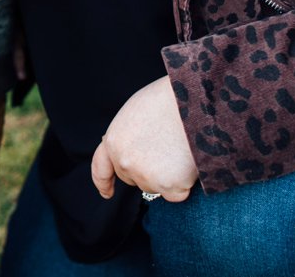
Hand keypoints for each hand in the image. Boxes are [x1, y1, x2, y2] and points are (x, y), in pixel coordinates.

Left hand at [91, 76, 198, 202]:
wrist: (192, 101)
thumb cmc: (167, 100)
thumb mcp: (134, 113)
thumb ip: (127, 137)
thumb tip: (132, 151)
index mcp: (113, 140)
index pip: (101, 168)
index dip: (103, 182)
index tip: (107, 193)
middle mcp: (124, 162)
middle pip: (134, 179)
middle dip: (147, 170)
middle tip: (166, 147)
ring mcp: (145, 176)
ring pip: (156, 187)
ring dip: (167, 176)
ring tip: (178, 147)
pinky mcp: (168, 186)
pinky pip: (177, 193)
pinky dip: (184, 183)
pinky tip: (188, 161)